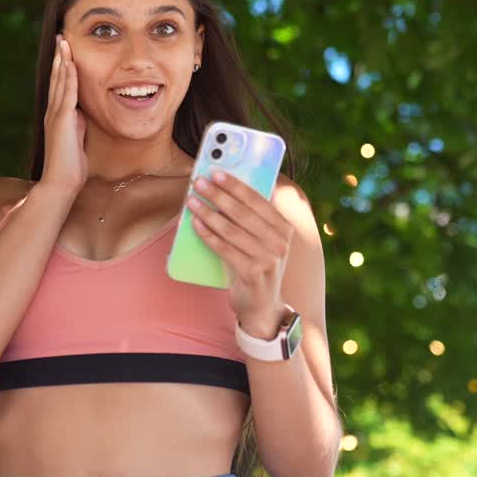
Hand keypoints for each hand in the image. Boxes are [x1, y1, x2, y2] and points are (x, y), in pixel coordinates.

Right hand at [38, 35, 87, 194]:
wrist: (61, 183)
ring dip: (62, 60)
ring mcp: (56, 115)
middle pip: (56, 78)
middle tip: (61, 37)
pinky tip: (70, 63)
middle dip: (59, 57)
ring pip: (59, 82)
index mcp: (57, 116)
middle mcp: (53, 112)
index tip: (64, 50)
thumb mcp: (76, 138)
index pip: (59, 86)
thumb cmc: (71, 166)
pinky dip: (69, 77)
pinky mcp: (62, 121)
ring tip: (63, 42)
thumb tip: (82, 113)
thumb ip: (77, 123)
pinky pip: (67, 94)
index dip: (62, 67)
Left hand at [186, 170, 292, 336]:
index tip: (216, 172)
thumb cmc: (258, 264)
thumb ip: (253, 218)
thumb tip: (224, 189)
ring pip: (231, 230)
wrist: (263, 305)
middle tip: (199, 183)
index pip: (258, 199)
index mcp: (285, 227)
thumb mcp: (264, 240)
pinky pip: (224, 249)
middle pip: (243, 212)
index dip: (236, 185)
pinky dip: (207, 235)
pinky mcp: (252, 273)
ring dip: (208, 213)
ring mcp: (268, 258)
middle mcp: (280, 242)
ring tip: (191, 202)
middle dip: (218, 195)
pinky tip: (195, 224)